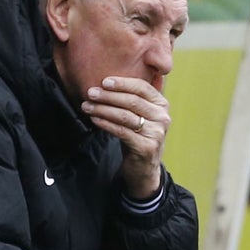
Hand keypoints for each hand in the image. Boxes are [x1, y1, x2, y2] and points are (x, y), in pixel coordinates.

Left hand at [83, 76, 169, 198]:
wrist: (144, 168)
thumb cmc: (138, 136)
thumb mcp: (140, 115)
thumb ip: (132, 99)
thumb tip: (105, 82)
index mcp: (162, 105)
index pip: (142, 87)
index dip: (122, 83)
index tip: (104, 81)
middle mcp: (162, 117)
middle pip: (132, 101)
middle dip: (108, 95)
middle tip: (90, 93)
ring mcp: (156, 133)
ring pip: (125, 116)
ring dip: (103, 109)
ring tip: (87, 106)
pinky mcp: (146, 147)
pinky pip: (122, 131)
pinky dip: (106, 123)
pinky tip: (94, 119)